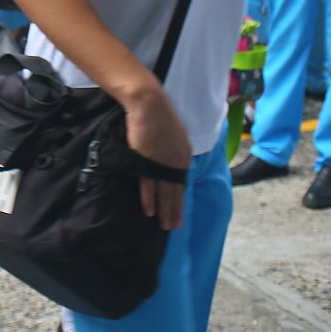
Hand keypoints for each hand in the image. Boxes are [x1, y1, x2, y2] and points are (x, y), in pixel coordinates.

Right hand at [122, 86, 191, 230]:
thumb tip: (178, 161)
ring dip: (165, 211)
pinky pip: (148, 185)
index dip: (181, 198)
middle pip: (176, 192)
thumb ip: (177, 149)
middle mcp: (177, 162)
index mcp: (184, 155)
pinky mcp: (147, 161)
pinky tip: (149, 212)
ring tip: (165, 225)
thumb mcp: (177, 133)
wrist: (149, 104)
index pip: (182, 182)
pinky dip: (149, 200)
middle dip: (176, 211)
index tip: (180, 211)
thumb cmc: (160, 115)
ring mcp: (162, 163)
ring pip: (164, 192)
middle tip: (175, 227)